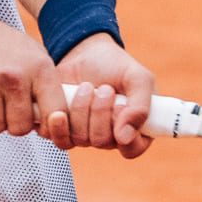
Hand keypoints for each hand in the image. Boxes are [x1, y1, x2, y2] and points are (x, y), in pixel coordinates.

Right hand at [0, 9, 67, 138]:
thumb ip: (48, 85)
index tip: (41, 122)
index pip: (56, 113)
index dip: (49, 125)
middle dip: (13, 123)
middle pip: (20, 128)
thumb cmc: (1, 46)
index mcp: (39, 68)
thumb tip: (61, 119)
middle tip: (8, 108)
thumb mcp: (34, 55)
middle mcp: (15, 75)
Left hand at [46, 33, 155, 155]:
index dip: (126, 134)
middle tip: (105, 88)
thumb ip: (140, 107)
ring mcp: (86, 134)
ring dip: (83, 110)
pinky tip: (63, 104)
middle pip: (103, 142)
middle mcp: (110, 136)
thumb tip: (125, 137)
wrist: (85, 52)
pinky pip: (60, 138)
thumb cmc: (116, 66)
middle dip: (101, 112)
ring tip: (87, 87)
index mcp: (135, 129)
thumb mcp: (138, 78)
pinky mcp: (65, 128)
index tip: (120, 107)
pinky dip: (60, 122)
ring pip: (81, 139)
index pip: (132, 149)